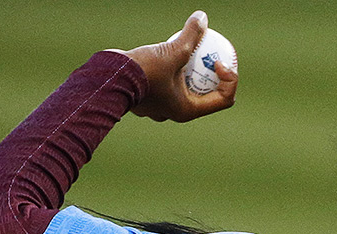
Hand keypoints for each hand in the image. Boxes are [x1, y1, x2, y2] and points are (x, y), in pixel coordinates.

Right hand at [114, 10, 237, 121]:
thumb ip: (190, 36)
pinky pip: (166, 81)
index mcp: (187, 111)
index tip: (218, 62)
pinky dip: (171, 68)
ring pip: (183, 87)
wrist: (107, 79)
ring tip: (186, 50)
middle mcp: (175, 112)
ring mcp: (160, 105)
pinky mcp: (147, 96)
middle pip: (205, 93)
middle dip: (210, 74)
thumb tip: (203, 18)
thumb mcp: (172, 51)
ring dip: (189, 70)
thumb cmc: (143, 72)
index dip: (228, 80)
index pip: (223, 99)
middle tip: (209, 53)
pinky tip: (168, 50)